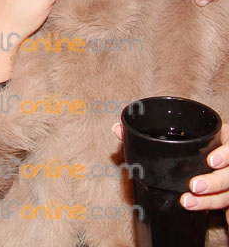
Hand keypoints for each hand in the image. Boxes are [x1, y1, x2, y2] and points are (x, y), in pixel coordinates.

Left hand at [113, 122, 228, 218]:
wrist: (204, 160)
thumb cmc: (187, 145)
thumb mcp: (175, 136)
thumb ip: (146, 133)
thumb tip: (117, 128)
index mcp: (221, 140)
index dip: (225, 154)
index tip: (211, 160)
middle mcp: (227, 160)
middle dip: (215, 181)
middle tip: (195, 186)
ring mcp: (228, 177)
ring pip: (228, 192)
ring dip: (209, 199)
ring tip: (187, 201)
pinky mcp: (226, 192)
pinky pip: (224, 203)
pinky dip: (209, 205)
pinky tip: (193, 207)